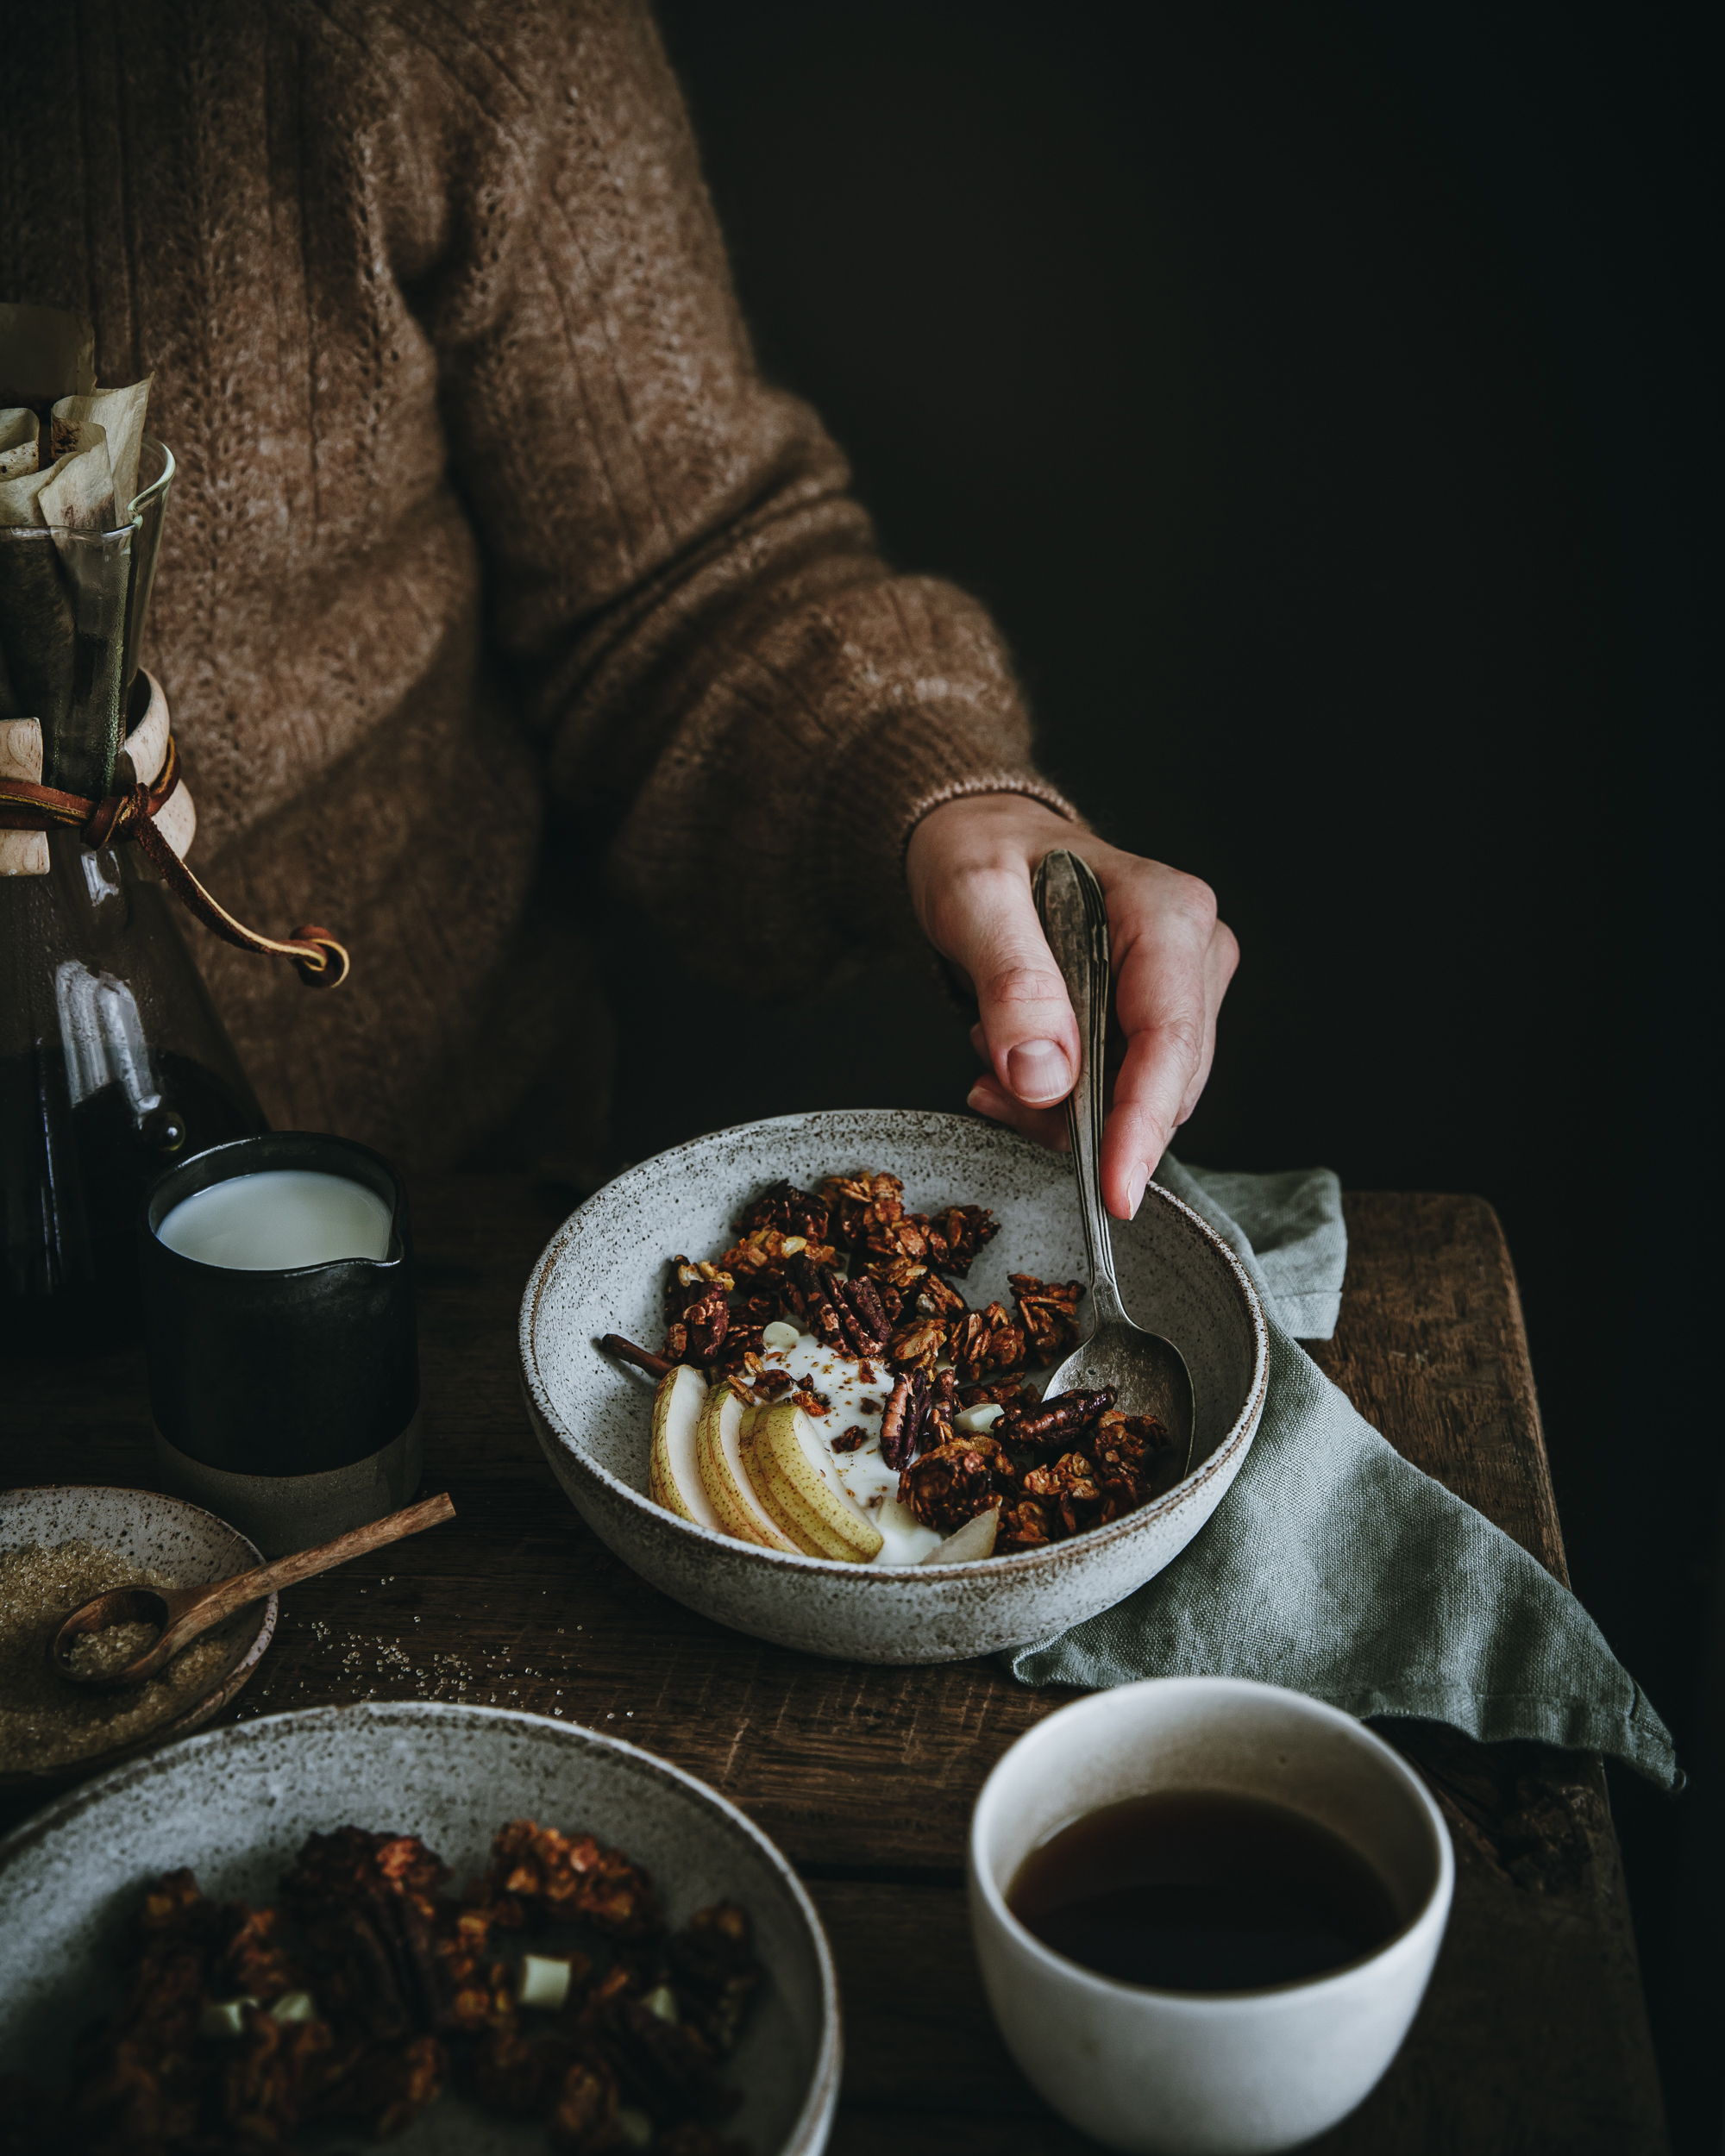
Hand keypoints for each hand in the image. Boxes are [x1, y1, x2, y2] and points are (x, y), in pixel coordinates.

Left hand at [904, 795, 1237, 1219]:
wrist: (983, 840)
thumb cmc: (981, 852)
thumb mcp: (972, 897)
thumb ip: (1009, 980)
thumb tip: (1046, 1074)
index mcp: (1166, 911)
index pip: (1169, 1039)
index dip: (1141, 1124)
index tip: (1114, 1191)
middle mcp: (1194, 950)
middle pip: (1162, 1082)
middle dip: (1081, 1116)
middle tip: (991, 1089)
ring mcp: (1183, 988)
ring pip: (1142, 1099)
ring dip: (1061, 1107)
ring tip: (991, 1055)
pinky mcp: (1158, 1019)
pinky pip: (1122, 1092)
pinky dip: (1061, 1099)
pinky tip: (1011, 1064)